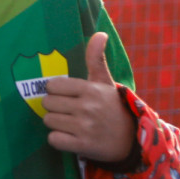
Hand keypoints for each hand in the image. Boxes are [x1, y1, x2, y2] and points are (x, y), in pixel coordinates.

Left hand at [42, 32, 135, 163]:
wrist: (132, 139)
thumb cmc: (112, 107)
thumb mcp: (105, 82)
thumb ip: (96, 58)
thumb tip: (100, 33)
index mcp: (90, 89)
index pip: (51, 85)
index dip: (55, 91)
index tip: (67, 96)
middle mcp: (88, 107)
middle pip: (47, 103)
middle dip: (55, 108)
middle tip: (70, 112)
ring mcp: (85, 127)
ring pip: (48, 121)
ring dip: (57, 124)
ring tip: (72, 124)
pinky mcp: (83, 145)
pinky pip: (54, 140)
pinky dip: (59, 140)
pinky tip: (71, 137)